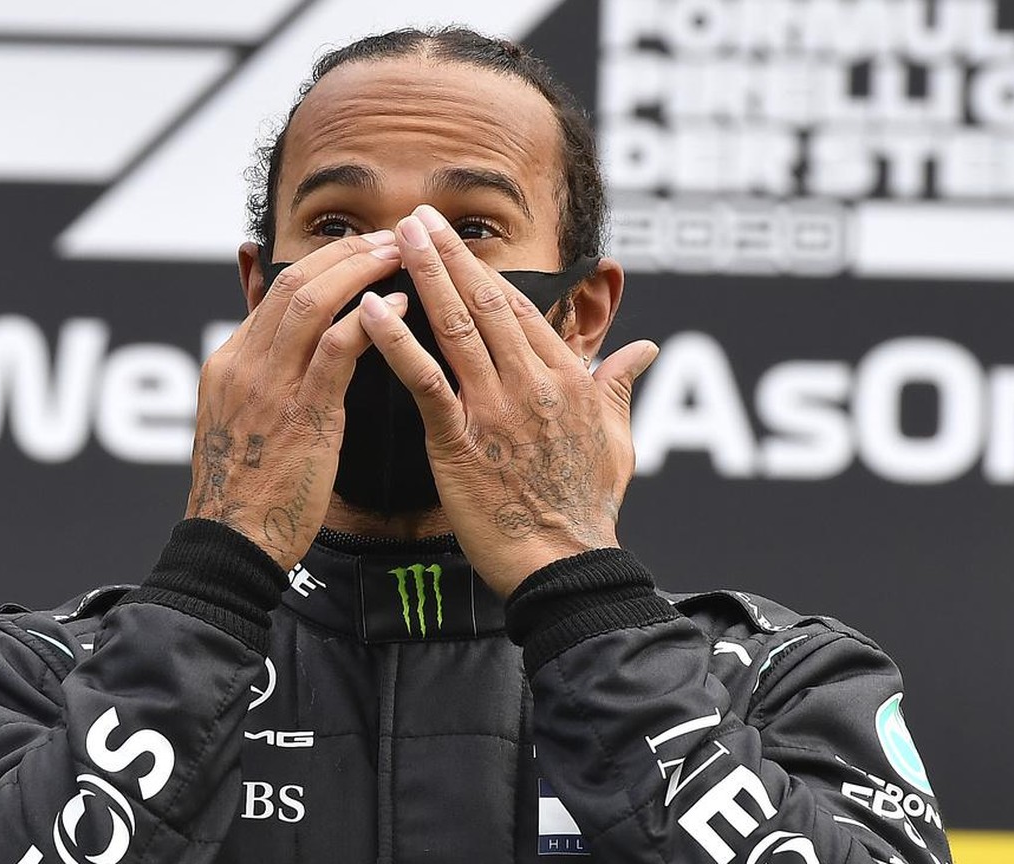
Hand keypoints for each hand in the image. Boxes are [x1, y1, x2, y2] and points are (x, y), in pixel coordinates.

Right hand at [188, 232, 406, 568]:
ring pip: (311, 301)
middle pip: (293, 282)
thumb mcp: (243, 425)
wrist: (231, 546)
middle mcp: (242, 364)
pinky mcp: (299, 414)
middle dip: (347, 252)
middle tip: (392, 238)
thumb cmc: (248, 496)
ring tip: (401, 256)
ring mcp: (267, 386)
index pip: (275, 292)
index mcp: (227, 363)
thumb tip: (299, 356)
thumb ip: (268, 383)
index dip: (324, 263)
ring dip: (361, 270)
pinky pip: (336, 349)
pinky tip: (401, 306)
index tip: (363, 251)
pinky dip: (371, 320)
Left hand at [357, 206, 658, 596]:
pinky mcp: (460, 441)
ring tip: (397, 238)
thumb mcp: (618, 439)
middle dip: (449, 255)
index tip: (458, 241)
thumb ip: (621, 385)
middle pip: (486, 303)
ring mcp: (495, 409)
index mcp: (568, 378)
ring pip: (456, 328)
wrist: (565, 565)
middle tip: (417, 215)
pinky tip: (368, 311)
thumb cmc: (589, 508)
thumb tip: (645, 348)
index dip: (485, 271)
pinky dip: (395, 342)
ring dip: (424, 277)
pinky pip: (424, 380)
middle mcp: (532, 383)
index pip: (521, 309)